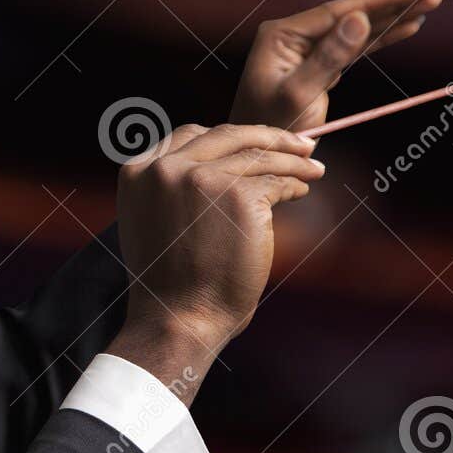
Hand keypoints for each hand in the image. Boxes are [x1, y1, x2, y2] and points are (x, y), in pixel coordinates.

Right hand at [106, 123, 324, 400]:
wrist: (179, 318)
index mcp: (139, 170)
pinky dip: (295, 184)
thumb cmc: (171, 282)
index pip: (191, 134)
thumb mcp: (153, 221)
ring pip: (259, 157)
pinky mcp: (238, 195)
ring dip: (293, 161)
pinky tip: (302, 191)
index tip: (254, 141)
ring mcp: (202, 178)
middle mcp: (166, 167)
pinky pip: (276, 181)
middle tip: (300, 144)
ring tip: (313, 168)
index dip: (229, 137)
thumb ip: (171, 187)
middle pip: (229, 135)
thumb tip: (215, 162)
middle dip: (270, 137)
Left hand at [231, 0, 444, 133]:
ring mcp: (307, 49)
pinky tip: (409, 25)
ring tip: (431, 1)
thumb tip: (358, 19)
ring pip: (358, 28)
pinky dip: (384, 37)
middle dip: (394, 0)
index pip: (338, 10)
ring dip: (394, 15)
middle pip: (352, 13)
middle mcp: (294, 36)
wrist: (260, 158)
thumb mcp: (299, 96)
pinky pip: (357, 47)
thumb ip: (328, 58)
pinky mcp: (320, 64)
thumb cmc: (271, 130)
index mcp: (282, 35)